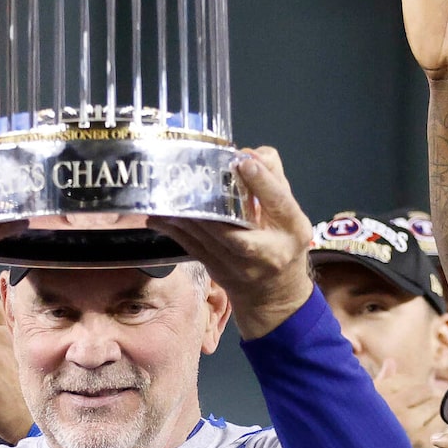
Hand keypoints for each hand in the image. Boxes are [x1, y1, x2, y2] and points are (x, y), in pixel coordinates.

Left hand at [157, 146, 316, 339]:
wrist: (275, 293)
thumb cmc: (282, 241)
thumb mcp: (289, 211)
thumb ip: (272, 178)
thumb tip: (247, 154)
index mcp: (291, 228)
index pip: (278, 203)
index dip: (261, 183)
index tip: (243, 161)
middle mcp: (267, 251)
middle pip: (236, 231)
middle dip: (211, 210)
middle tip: (190, 184)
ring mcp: (239, 266)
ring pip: (209, 241)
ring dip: (185, 219)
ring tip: (166, 198)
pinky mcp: (218, 271)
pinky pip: (194, 249)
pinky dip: (175, 233)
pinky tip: (157, 219)